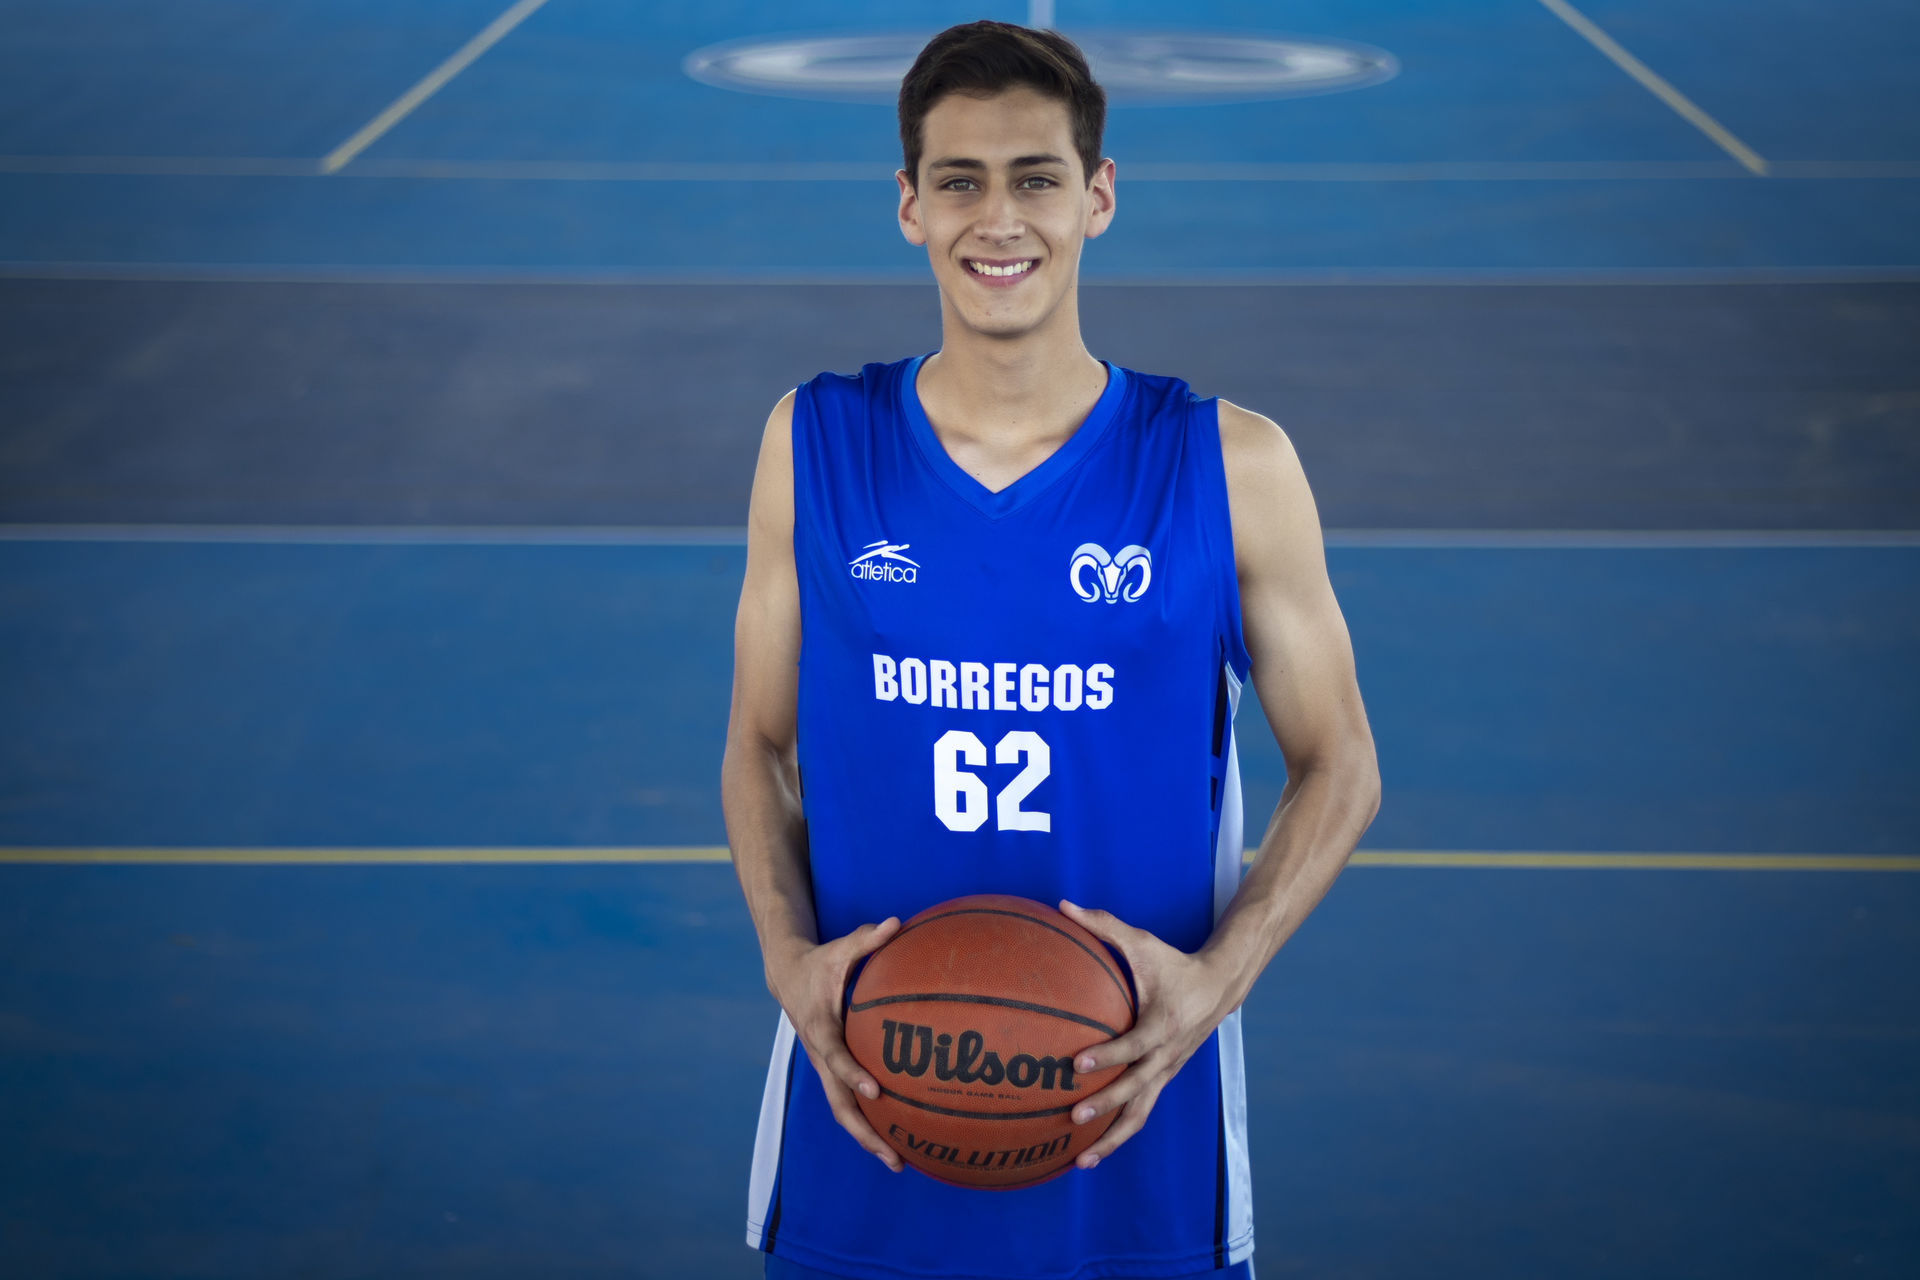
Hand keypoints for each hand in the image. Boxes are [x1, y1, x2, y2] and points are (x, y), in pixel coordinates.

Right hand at [764, 918, 904, 1171]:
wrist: (787, 977)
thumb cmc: (821, 963)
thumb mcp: (840, 948)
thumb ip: (867, 938)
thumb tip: (897, 921)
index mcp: (820, 1028)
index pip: (835, 1057)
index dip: (853, 1074)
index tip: (875, 1091)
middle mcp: (819, 1056)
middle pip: (838, 1102)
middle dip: (864, 1131)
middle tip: (892, 1155)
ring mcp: (824, 1068)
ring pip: (842, 1110)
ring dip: (867, 1138)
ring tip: (899, 1162)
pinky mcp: (831, 1072)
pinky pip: (848, 1102)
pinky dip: (867, 1122)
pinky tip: (897, 1136)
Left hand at [1057, 899, 1236, 1168]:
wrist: (1219, 987)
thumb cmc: (1173, 963)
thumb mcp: (1142, 942)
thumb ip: (1103, 925)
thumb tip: (1062, 904)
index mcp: (1161, 1024)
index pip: (1132, 1045)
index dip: (1106, 1056)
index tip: (1076, 1064)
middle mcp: (1165, 1055)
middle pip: (1136, 1090)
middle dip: (1105, 1106)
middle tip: (1073, 1117)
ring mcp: (1166, 1072)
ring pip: (1140, 1115)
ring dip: (1113, 1139)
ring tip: (1082, 1160)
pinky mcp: (1163, 1081)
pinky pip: (1141, 1113)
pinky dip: (1119, 1134)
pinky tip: (1091, 1150)